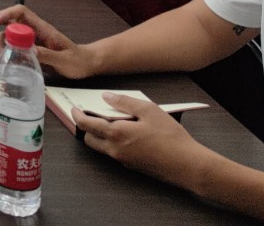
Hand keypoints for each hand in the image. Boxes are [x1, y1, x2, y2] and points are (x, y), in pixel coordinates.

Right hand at [0, 6, 95, 79]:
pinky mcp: (32, 48)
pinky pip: (14, 45)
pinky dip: (7, 51)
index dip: (4, 14)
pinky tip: (10, 61)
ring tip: (3, 56)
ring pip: (9, 33)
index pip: (20, 12)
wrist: (87, 65)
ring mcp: (32, 39)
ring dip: (1, 41)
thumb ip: (47, 55)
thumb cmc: (78, 61)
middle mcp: (35, 31)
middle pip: (9, 20)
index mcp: (42, 28)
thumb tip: (28, 50)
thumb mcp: (64, 60)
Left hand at [72, 96, 211, 189]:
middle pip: (90, 139)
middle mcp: (115, 150)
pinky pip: (116, 153)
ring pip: (103, 148)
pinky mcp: (134, 167)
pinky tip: (128, 133)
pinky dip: (114, 143)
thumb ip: (125, 102)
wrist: (189, 166)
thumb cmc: (171, 137)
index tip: (74, 108)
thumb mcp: (149, 110)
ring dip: (100, 136)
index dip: (77, 115)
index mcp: (116, 134)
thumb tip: (107, 97)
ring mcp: (124, 161)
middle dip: (86, 127)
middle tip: (91, 114)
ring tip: (111, 121)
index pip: (86, 125)